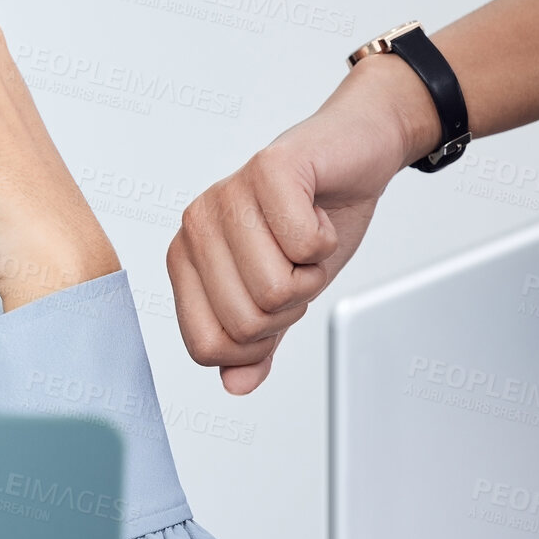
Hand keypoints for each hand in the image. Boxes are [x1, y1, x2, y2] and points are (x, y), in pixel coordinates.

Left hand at [167, 54, 427, 392]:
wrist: (352, 153)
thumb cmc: (311, 217)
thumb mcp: (282, 290)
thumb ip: (256, 340)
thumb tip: (234, 385)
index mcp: (186, 260)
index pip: (206, 346)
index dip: (255, 344)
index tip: (276, 306)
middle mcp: (194, 226)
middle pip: (244, 322)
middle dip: (290, 306)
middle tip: (296, 265)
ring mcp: (225, 196)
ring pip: (275, 288)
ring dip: (311, 273)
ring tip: (305, 239)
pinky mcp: (268, 170)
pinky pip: (305, 245)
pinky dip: (328, 240)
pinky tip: (318, 214)